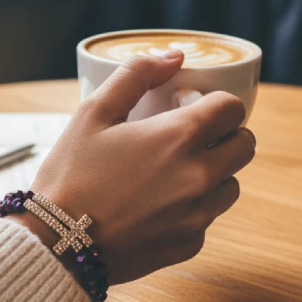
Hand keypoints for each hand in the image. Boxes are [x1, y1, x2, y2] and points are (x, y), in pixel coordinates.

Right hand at [18, 53, 255, 284]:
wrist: (57, 244)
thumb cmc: (71, 175)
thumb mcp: (92, 112)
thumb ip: (135, 76)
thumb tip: (173, 57)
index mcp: (178, 137)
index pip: (233, 108)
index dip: (217, 102)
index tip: (195, 107)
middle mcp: (199, 176)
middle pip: (244, 145)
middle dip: (225, 134)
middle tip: (191, 136)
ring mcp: (198, 214)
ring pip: (232, 183)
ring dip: (214, 172)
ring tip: (174, 171)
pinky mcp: (190, 243)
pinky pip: (208, 216)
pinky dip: (193, 206)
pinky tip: (157, 203)